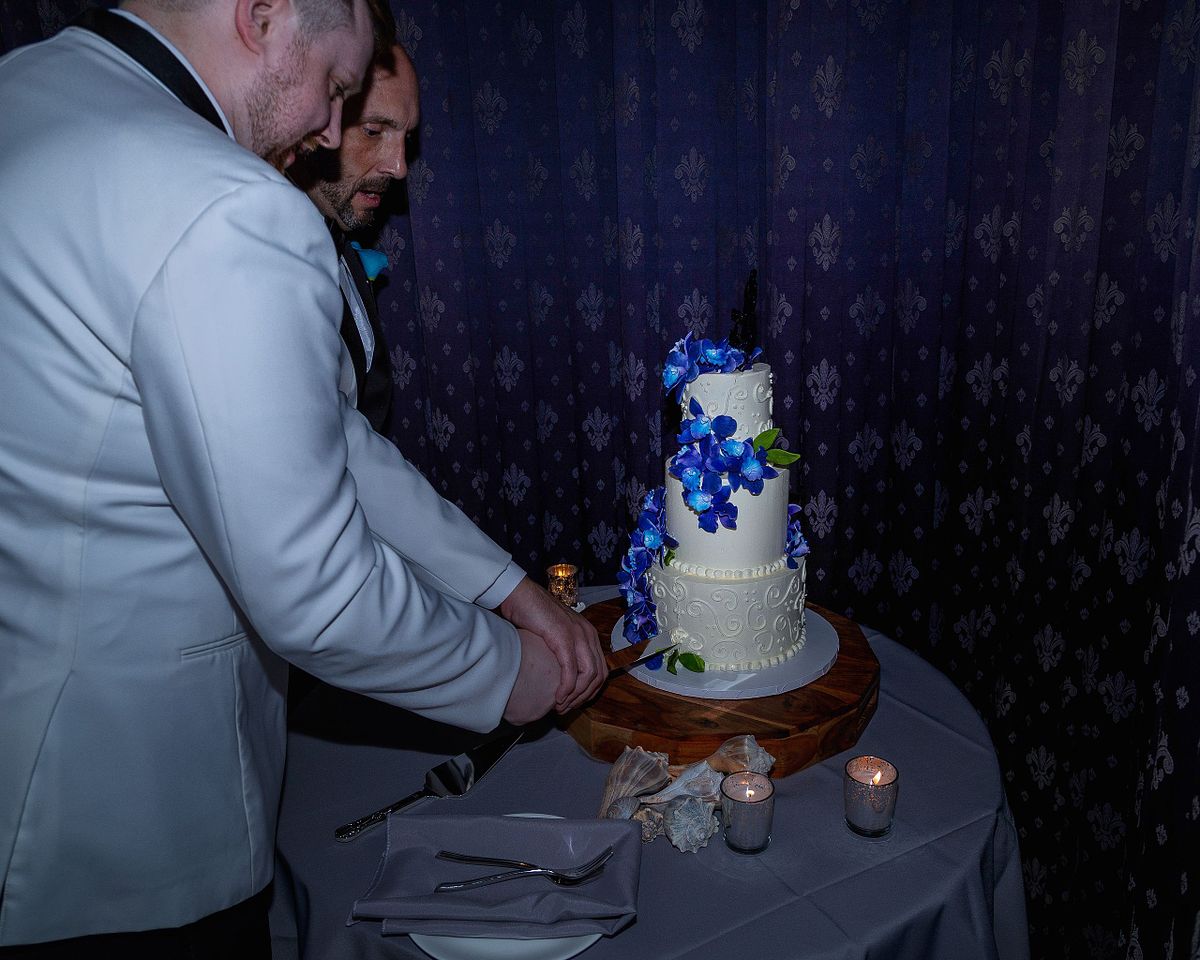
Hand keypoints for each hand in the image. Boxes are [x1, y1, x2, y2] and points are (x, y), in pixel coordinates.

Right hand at [497, 577, 605, 712]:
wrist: (519, 595)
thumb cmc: (532, 614)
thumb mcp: (554, 633)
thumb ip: (563, 648)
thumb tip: (562, 672)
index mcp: (588, 633)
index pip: (600, 668)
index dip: (590, 690)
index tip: (575, 702)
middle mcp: (587, 633)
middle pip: (598, 675)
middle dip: (584, 696)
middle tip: (567, 709)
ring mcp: (577, 635)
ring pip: (588, 675)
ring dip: (576, 695)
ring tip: (561, 706)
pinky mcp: (563, 638)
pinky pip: (571, 670)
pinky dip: (567, 687)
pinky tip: (558, 696)